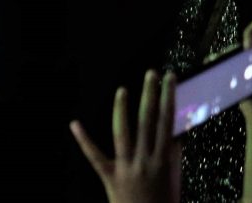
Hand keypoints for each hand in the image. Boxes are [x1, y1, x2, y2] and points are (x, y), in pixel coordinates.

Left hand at [71, 70, 181, 202]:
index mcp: (164, 159)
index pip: (167, 121)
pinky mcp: (109, 177)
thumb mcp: (174, 177)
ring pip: (123, 133)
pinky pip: (94, 156)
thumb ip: (174, 152)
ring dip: (122, 109)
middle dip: (150, 95)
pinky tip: (74, 123)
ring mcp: (126, 168)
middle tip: (151, 73)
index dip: (169, 97)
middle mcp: (145, 160)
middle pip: (148, 121)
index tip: (170, 78)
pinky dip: (84, 139)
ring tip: (123, 90)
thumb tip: (176, 127)